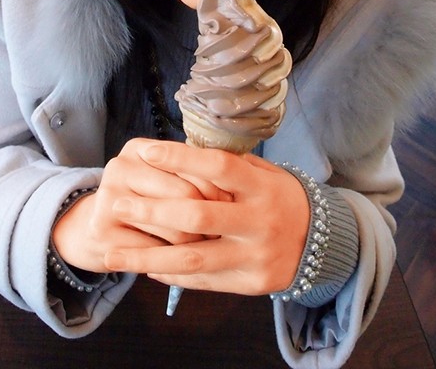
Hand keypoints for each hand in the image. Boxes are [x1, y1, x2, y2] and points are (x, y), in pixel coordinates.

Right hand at [52, 138, 229, 272]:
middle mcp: (120, 166)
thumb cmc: (144, 200)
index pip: (193, 164)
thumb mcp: (164, 180)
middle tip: (224, 230)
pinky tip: (179, 261)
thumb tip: (232, 197)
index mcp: (140, 148)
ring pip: (175, 228)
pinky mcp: (102, 232)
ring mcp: (108, 198)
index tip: (233, 203)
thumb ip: (193, 176)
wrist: (94, 227)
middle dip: (212, 218)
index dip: (219, 186)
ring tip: (205, 246)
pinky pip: (156, 253)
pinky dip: (174, 262)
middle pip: (186, 196)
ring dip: (197, 244)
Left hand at [103, 141, 310, 295]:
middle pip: (199, 216)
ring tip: (112, 255)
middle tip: (117, 203)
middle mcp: (259, 222)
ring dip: (148, 257)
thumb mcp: (262, 173)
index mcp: (261, 187)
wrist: (322, 241)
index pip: (217, 169)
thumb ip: (227, 166)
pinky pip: (203, 281)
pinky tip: (144, 268)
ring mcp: (255, 256)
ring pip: (194, 259)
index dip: (181, 159)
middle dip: (153, 210)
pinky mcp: (251, 284)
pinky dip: (170, 274)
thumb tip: (177, 153)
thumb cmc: (279, 196)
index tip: (146, 152)